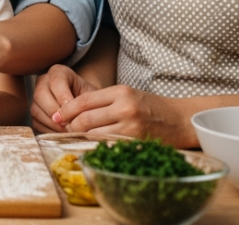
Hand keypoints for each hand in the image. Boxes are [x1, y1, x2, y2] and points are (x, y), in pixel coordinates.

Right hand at [31, 64, 97, 132]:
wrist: (85, 106)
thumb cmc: (90, 99)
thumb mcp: (91, 96)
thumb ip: (83, 103)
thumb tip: (71, 120)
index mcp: (58, 72)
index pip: (56, 81)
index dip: (64, 97)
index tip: (75, 110)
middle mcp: (43, 82)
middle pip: (40, 94)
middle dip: (56, 112)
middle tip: (70, 124)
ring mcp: (35, 98)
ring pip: (36, 110)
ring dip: (52, 124)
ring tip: (68, 131)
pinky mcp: (34, 113)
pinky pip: (36, 123)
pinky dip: (49, 130)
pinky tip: (62, 133)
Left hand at [55, 84, 196, 146]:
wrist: (182, 119)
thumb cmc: (152, 107)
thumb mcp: (128, 95)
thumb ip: (103, 101)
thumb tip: (73, 113)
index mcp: (120, 92)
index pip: (84, 101)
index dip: (66, 110)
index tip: (56, 116)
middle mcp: (124, 107)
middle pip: (84, 119)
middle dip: (71, 126)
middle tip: (66, 130)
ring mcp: (131, 125)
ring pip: (93, 134)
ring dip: (83, 137)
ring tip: (79, 138)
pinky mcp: (136, 141)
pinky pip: (108, 145)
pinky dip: (98, 146)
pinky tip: (95, 145)